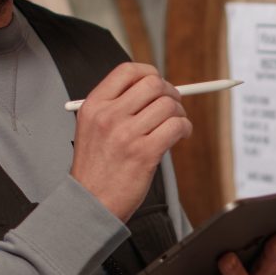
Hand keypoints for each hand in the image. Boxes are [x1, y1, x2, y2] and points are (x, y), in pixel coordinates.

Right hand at [70, 62, 190, 220]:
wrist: (90, 202)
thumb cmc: (96, 168)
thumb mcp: (92, 128)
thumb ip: (115, 106)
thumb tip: (152, 90)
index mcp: (94, 105)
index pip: (127, 71)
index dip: (149, 73)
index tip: (158, 84)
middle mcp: (108, 116)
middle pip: (153, 84)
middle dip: (170, 92)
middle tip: (173, 104)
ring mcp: (126, 134)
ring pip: (168, 105)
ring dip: (180, 112)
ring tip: (177, 124)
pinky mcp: (144, 153)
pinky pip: (176, 126)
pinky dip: (185, 128)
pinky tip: (181, 135)